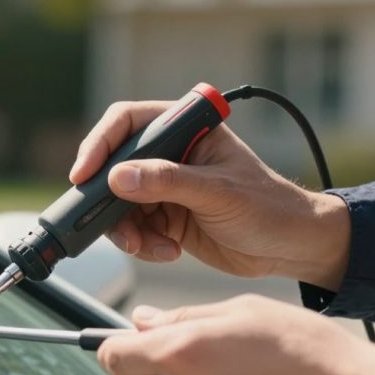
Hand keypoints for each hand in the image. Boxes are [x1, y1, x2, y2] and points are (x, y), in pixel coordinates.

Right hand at [70, 101, 350, 289]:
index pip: (127, 123)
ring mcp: (164, 186)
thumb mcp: (218, 192)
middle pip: (114, 167)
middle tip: (113, 225)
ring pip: (118, 204)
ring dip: (126, 229)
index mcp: (185, 128)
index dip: (100, 144)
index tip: (85, 173)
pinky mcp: (164, 216)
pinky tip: (168, 251)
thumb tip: (119, 176)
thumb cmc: (269, 207)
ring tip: (149, 246)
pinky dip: (142, 244)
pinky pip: (133, 228)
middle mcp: (169, 153)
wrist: (289, 247)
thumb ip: (167, 181)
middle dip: (110, 200)